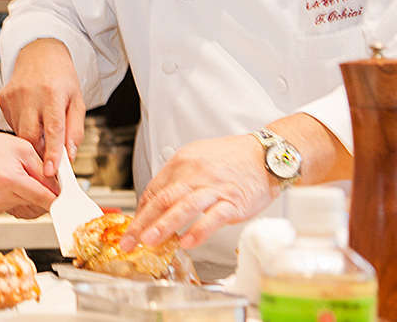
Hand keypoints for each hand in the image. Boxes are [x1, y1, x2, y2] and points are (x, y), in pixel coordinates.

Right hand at [0, 38, 85, 178]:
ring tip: (41, 124)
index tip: (51, 171)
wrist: (40, 53)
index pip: (53, 129)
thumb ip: (74, 130)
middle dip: (40, 151)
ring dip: (32, 137)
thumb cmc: (61, 77)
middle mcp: (30, 94)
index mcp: (52, 94)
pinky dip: (23, 126)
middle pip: (31, 136)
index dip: (52, 153)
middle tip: (49, 155)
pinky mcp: (3, 99)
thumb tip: (70, 155)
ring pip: (20, 132)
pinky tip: (30, 115)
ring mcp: (14, 97)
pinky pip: (12, 124)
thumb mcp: (77, 101)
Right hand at [0, 128, 59, 216]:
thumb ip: (44, 170)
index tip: (67, 199)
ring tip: (21, 177)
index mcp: (8, 179)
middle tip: (40, 177)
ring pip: (28, 209)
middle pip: (37, 206)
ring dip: (32, 198)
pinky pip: (16, 209)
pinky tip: (10, 184)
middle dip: (44, 194)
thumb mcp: (24, 149)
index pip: (43, 198)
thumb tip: (59, 189)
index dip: (58, 198)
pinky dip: (19, 199)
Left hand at [119, 134, 277, 252]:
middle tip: (129, 241)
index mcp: (182, 163)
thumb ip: (178, 179)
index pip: (154, 190)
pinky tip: (187, 242)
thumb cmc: (232, 158)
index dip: (140, 212)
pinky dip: (199, 230)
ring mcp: (214, 188)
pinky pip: (213, 217)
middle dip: (142, 223)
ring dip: (164, 226)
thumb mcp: (197, 159)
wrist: (266, 154)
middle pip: (162, 199)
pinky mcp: (233, 201)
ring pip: (183, 207)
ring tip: (149, 241)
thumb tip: (158, 201)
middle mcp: (195, 173)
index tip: (132, 229)